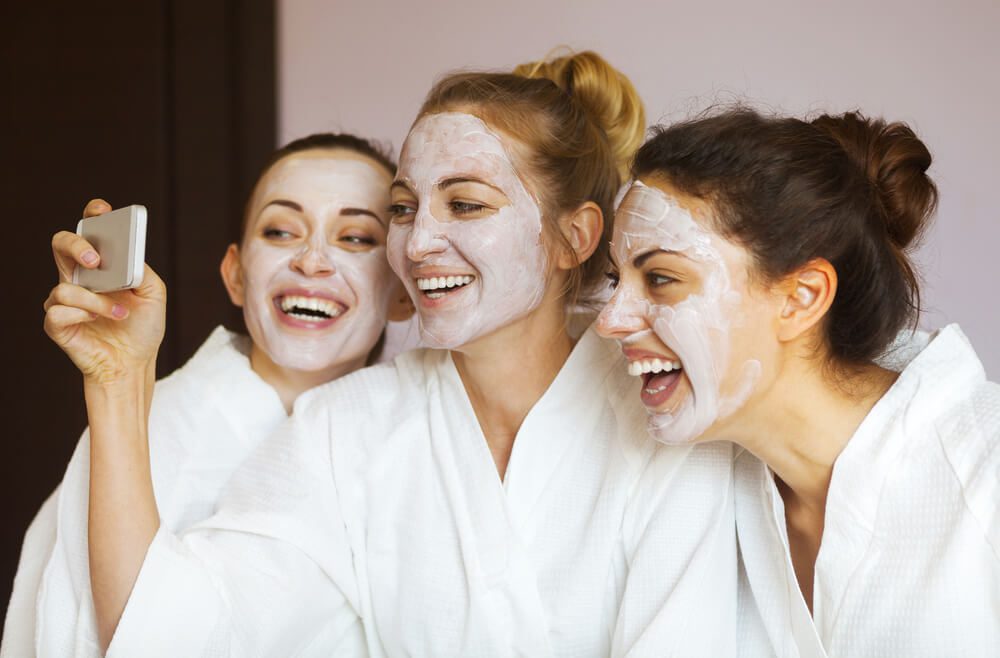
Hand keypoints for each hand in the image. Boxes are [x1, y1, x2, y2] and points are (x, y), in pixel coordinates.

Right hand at [43, 199, 166, 385]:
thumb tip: (126, 256)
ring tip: (119, 312)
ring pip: (64, 286)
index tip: (103, 210)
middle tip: (96, 260)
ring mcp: (65, 300)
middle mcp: (79, 278)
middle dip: (76, 245)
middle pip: (61, 244)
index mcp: (102, 266)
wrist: (134, 363)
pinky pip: (58, 311)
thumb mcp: (154, 294)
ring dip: (97, 301)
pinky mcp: (57, 324)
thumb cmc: (142, 328)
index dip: (92, 215)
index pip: (90, 231)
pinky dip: (82, 315)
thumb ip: (141, 271)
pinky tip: (97, 321)